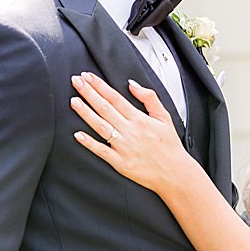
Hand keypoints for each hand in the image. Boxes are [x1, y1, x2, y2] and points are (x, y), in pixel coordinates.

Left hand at [70, 72, 190, 193]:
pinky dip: (89, 143)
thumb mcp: (164, 117)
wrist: (175, 174)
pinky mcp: (120, 163)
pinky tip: (78, 134)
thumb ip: (149, 98)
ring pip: (100, 126)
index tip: (87, 76)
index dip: (99, 86)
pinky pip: (101, 151)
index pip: (115, 97)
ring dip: (85, 113)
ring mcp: (124, 147)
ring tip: (74, 101)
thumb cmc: (169, 146)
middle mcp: (130, 131)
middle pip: (105, 108)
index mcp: (140, 119)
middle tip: (76, 81)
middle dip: (88, 93)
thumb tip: (132, 84)